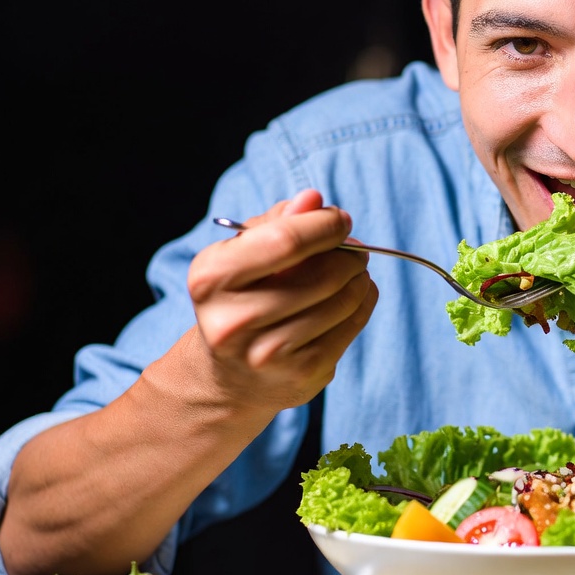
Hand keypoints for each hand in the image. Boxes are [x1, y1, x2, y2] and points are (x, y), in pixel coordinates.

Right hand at [186, 188, 379, 416]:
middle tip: (354, 250)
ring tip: (353, 272)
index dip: (325, 225)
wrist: (230, 375)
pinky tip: (352, 297)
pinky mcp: (302, 374)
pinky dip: (363, 303)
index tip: (341, 220)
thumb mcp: (242, 254)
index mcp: (212, 279)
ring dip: (359, 278)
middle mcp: (235, 321)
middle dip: (350, 255)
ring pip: (343, 300)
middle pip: (324, 274)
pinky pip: (352, 326)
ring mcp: (270, 353)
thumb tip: (313, 200)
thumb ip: (277, 222)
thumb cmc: (241, 298)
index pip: (286, 241)